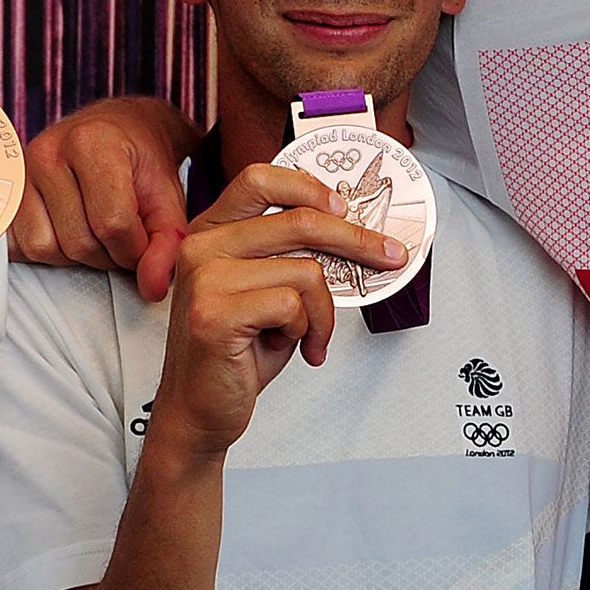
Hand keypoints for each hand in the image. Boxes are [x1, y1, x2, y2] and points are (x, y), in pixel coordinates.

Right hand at [11, 95, 200, 301]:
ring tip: (98, 234)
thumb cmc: (142, 162)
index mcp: (94, 142)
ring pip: (45, 249)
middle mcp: (49, 152)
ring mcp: (20, 172)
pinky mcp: (3, 194)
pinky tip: (69, 230)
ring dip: (77, 257)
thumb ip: (166, 243)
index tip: (146, 245)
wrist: (117, 130)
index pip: (113, 224)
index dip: (135, 250)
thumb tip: (154, 288)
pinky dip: (48, 251)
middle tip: (124, 239)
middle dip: (109, 256)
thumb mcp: (167, 197)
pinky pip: (18, 247)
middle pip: (78, 242)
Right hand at [145, 164, 407, 465]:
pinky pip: (294, 304)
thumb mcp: (265, 289)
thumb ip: (291, 254)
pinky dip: (308, 330)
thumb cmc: (238, 351)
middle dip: (357, 241)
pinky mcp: (215, 313)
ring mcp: (205, 278)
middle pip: (300, 220)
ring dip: (323, 311)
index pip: (260, 178)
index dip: (309, 187)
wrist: (200, 411)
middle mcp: (202, 246)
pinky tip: (289, 347)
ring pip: (306, 269)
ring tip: (307, 335)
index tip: (346, 208)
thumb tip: (354, 230)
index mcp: (211, 231)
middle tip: (390, 255)